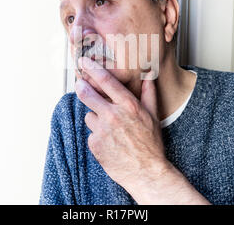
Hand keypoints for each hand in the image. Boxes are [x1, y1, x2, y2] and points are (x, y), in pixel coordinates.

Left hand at [75, 56, 166, 190]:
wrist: (146, 172)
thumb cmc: (151, 145)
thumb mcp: (153, 117)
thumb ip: (148, 94)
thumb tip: (148, 77)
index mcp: (128, 106)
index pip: (106, 80)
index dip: (92, 68)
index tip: (84, 61)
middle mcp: (113, 116)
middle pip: (87, 94)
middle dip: (82, 87)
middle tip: (80, 83)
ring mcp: (102, 131)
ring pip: (89, 115)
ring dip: (95, 118)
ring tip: (110, 128)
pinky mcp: (94, 144)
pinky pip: (90, 133)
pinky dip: (97, 136)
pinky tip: (109, 142)